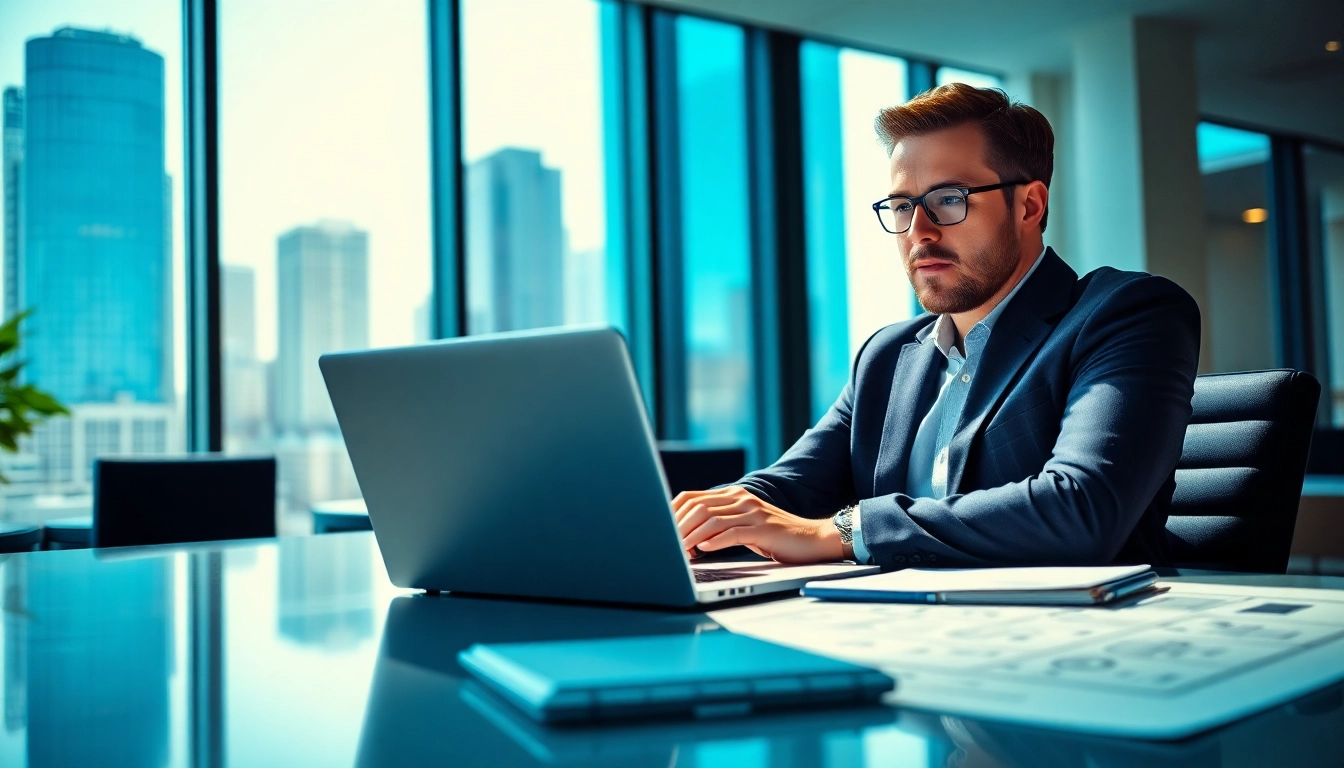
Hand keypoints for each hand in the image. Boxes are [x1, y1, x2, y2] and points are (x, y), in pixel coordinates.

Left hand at [671, 486, 846, 563]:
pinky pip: (733, 532)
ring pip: (712, 519)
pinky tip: (704, 550)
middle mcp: (741, 498)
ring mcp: (752, 512)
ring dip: (692, 537)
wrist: (811, 538)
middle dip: (678, 527)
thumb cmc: (775, 536)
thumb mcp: (744, 524)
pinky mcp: (763, 528)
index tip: (659, 529)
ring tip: (680, 551)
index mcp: (733, 495)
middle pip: (698, 507)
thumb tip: (687, 537)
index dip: (672, 512)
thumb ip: (721, 523)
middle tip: (666, 545)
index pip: (692, 497)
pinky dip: (714, 542)